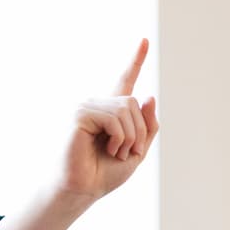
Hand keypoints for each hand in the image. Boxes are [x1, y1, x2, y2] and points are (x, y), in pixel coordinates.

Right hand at [57, 38, 161, 200]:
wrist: (84, 188)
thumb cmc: (105, 173)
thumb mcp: (137, 150)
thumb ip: (147, 126)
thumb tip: (148, 95)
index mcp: (112, 111)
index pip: (125, 80)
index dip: (136, 60)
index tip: (144, 40)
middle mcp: (98, 104)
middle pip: (134, 103)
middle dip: (140, 132)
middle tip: (129, 152)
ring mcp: (87, 107)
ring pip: (126, 109)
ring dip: (130, 137)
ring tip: (117, 152)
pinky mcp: (80, 114)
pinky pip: (114, 118)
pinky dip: (120, 137)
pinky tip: (109, 149)